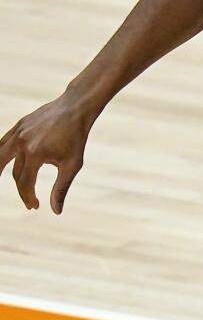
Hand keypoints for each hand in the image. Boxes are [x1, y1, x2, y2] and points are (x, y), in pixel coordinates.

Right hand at [0, 94, 94, 213]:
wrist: (76, 108)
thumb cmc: (76, 137)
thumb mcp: (73, 164)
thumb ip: (62, 188)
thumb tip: (56, 211)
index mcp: (35, 154)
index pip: (24, 183)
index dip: (28, 197)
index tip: (36, 206)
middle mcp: (22, 143)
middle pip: (14, 174)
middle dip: (21, 190)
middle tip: (29, 201)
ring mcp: (18, 133)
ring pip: (0, 156)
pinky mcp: (18, 125)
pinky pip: (3, 141)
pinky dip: (0, 152)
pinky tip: (1, 162)